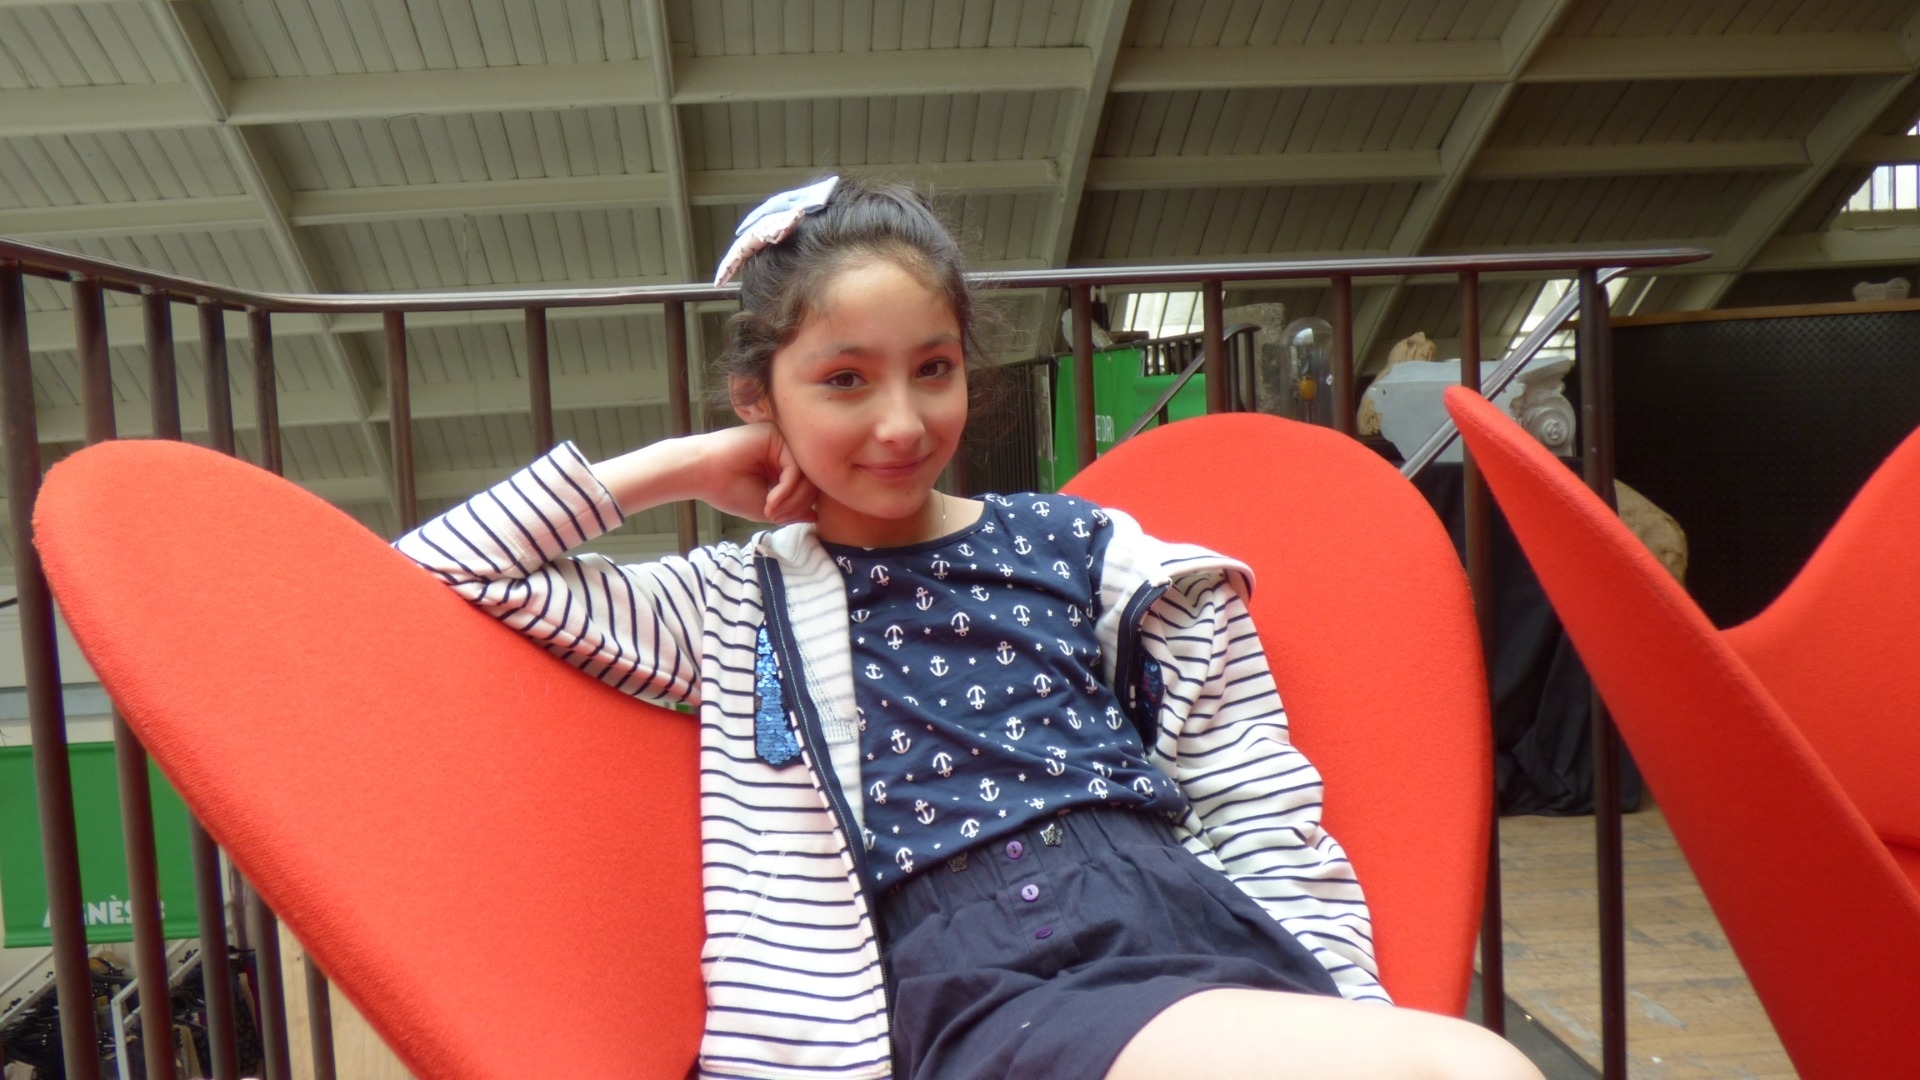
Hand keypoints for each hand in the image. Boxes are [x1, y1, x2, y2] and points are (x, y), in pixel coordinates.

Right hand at [691, 423, 819, 524]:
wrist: (700, 475)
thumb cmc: (727, 490)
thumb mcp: (765, 507)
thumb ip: (791, 510)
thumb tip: (816, 516)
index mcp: (780, 466)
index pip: (806, 487)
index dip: (799, 508)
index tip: (778, 520)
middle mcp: (783, 451)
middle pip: (810, 481)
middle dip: (797, 506)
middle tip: (777, 518)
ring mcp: (780, 442)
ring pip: (806, 476)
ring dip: (792, 501)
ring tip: (771, 511)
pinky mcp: (775, 436)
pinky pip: (795, 468)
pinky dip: (786, 490)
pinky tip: (770, 500)